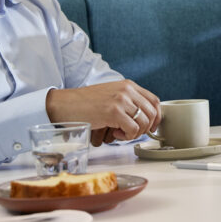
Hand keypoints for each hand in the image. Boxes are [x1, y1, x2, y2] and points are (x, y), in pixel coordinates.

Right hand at [46, 80, 160, 145]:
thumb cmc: (85, 103)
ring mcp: (121, 100)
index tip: (151, 127)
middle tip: (131, 132)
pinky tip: (114, 133)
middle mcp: (127, 90)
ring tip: (120, 132)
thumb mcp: (110, 95)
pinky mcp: (114, 112)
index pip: (154, 100)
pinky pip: (133, 130)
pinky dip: (127, 136)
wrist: (64, 104)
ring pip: (144, 123)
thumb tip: (144, 118)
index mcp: (128, 85)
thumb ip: (127, 101)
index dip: (156, 117)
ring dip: (134, 133)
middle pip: (152, 113)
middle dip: (146, 128)